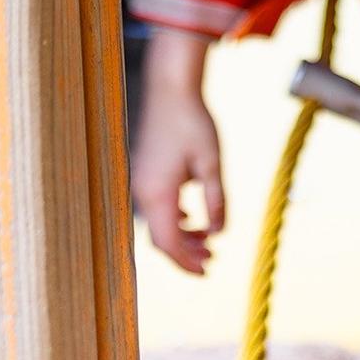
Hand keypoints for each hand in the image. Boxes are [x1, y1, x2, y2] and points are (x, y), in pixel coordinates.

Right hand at [131, 31, 224, 274]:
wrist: (170, 89)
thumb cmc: (192, 122)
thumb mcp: (211, 163)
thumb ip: (216, 200)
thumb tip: (218, 233)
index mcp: (159, 192)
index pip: (169, 242)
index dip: (186, 261)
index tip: (207, 271)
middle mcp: (144, 191)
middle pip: (161, 238)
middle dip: (185, 253)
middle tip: (212, 261)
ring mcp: (142, 182)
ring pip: (158, 223)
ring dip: (181, 236)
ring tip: (208, 241)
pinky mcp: (146, 173)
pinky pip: (157, 208)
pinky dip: (175, 219)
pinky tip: (194, 218)